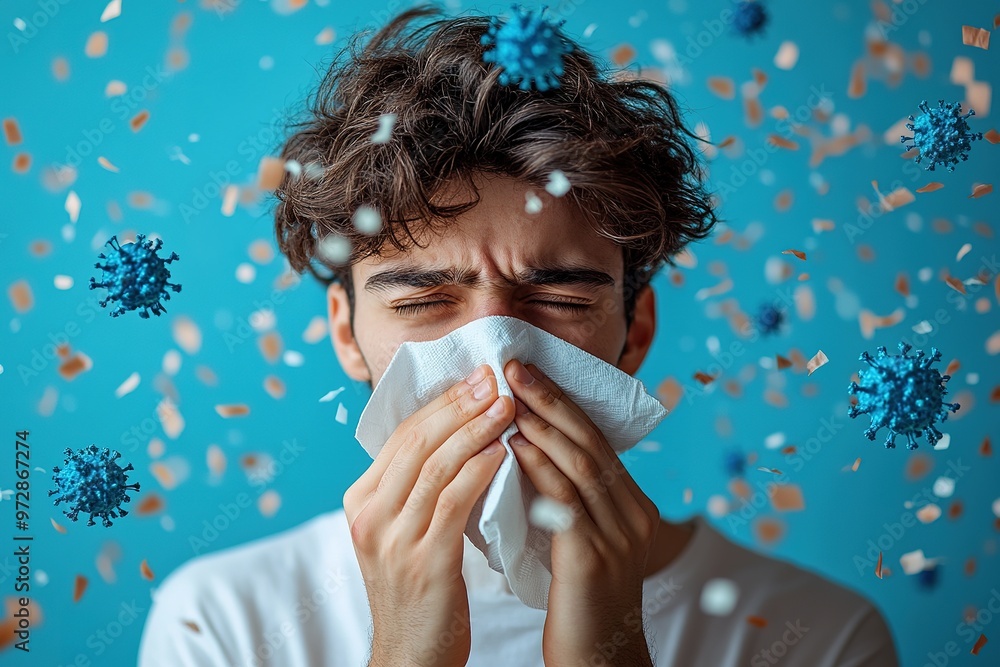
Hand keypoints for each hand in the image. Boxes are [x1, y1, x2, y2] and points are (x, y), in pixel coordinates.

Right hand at [343, 364, 512, 666]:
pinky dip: (478, 471)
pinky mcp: (423, 562)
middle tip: (493, 377)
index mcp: (361, 501)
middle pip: (416, 442)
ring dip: (474, 429)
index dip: (441, 402)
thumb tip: (456, 434)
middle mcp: (368, 515)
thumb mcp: (403, 533)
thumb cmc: (417, 591)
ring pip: (434, 466)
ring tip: (506, 405)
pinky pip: (452, 503)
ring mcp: (392, 539)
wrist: (410, 657)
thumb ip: (418, 488)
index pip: (402, 436)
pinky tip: (502, 452)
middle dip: (458, 404)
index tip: (475, 376)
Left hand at [503, 359, 657, 666]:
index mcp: (632, 505)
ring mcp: (619, 536)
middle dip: (549, 399)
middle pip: (591, 441)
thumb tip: (526, 448)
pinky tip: (514, 446)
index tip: (524, 370)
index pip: (596, 440)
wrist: (598, 661)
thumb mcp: (582, 539)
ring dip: (541, 424)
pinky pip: (566, 502)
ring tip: (506, 395)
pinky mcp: (594, 559)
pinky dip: (540, 468)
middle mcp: (634, 514)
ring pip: (581, 465)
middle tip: (511, 365)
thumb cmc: (579, 600)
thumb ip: (568, 498)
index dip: (560, 401)